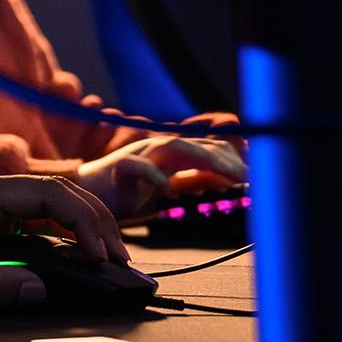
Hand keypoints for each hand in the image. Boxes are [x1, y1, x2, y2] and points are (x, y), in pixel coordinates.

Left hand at [0, 175, 141, 310]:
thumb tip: (40, 289)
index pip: (49, 195)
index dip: (85, 221)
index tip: (105, 254)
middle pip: (57, 199)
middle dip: (94, 224)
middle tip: (121, 260)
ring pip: (48, 214)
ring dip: (81, 233)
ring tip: (109, 262)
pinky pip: (33, 232)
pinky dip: (60, 245)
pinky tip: (76, 264)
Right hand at [70, 128, 247, 216]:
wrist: (84, 197)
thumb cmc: (125, 192)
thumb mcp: (167, 186)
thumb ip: (193, 179)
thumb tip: (226, 179)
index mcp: (170, 153)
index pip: (208, 147)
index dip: (233, 157)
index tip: (258, 174)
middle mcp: (157, 148)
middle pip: (198, 145)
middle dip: (227, 160)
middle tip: (251, 178)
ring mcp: (138, 155)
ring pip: (174, 147)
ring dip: (204, 160)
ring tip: (227, 175)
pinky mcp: (118, 169)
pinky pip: (137, 167)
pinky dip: (153, 175)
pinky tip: (167, 188)